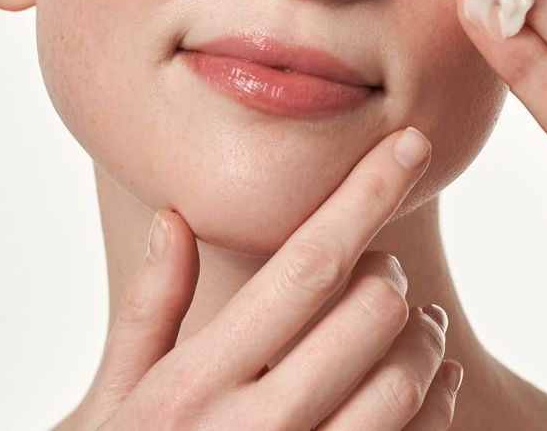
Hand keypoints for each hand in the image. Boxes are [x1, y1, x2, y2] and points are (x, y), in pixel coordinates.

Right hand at [65, 126, 463, 430]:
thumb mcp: (110, 403)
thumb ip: (147, 310)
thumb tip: (173, 216)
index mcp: (197, 381)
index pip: (305, 263)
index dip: (366, 193)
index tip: (411, 143)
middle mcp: (254, 427)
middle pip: (369, 312)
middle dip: (392, 272)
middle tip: (383, 270)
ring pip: (404, 382)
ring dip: (424, 339)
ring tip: (411, 327)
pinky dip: (436, 403)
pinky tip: (425, 386)